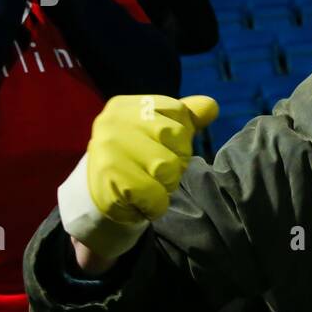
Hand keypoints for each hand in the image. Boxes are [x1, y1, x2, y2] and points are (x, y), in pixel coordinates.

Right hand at [58, 94, 218, 261]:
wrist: (100, 197)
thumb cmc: (138, 159)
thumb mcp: (161, 132)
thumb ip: (187, 117)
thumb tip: (211, 106)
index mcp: (127, 107)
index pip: (178, 112)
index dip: (181, 138)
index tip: (162, 148)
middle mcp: (114, 121)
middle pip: (177, 138)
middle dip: (177, 162)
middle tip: (156, 172)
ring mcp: (109, 148)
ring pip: (168, 167)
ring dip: (166, 185)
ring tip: (149, 186)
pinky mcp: (109, 179)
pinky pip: (155, 195)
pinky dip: (156, 205)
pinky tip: (143, 202)